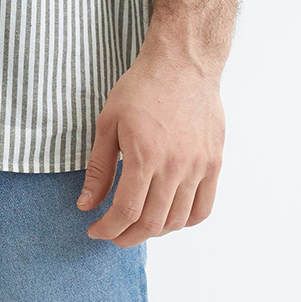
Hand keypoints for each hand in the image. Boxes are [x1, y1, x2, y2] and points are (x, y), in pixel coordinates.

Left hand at [75, 39, 224, 245]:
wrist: (183, 64)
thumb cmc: (142, 88)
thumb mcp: (108, 124)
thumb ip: (98, 168)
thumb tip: (86, 204)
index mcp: (144, 156)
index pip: (126, 211)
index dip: (108, 229)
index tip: (96, 230)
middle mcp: (175, 166)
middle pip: (152, 223)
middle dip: (127, 236)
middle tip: (114, 234)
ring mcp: (199, 167)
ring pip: (178, 220)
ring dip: (155, 232)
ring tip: (138, 226)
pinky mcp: (214, 163)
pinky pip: (203, 208)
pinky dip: (185, 221)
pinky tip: (169, 218)